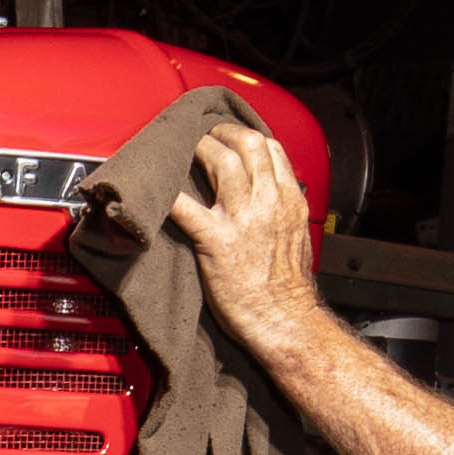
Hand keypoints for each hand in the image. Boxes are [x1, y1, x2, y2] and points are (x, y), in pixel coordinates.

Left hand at [162, 124, 323, 357]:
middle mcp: (269, 202)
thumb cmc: (286, 289)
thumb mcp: (296, 237)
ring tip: (181, 151)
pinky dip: (169, 195)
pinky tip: (157, 191)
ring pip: (221, 162)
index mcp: (289, 201)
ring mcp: (243, 219)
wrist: (284, 322)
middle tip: (201, 136)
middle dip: (220, 133)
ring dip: (197, 150)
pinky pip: (187, 208)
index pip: (271, 149)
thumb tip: (266, 196)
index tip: (229, 134)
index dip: (246, 133)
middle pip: (247, 144)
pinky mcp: (216, 241)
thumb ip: (281, 210)